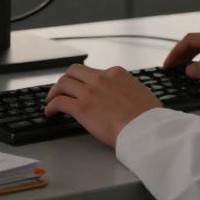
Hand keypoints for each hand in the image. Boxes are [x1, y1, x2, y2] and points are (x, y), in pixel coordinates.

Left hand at [44, 64, 160, 147]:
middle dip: (66, 79)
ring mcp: (89, 92)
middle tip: (62, 89)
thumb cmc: (148, 116)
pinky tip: (50, 112)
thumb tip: (128, 95)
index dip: (85, 80)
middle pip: (74, 71)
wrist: (146, 128)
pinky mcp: (81, 108)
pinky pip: (59, 102)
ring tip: (51, 100)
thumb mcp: (142, 92)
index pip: (94, 71)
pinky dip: (51, 106)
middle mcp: (100, 78)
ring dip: (54, 91)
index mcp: (116, 73)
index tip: (82, 87)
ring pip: (63, 83)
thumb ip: (129, 89)